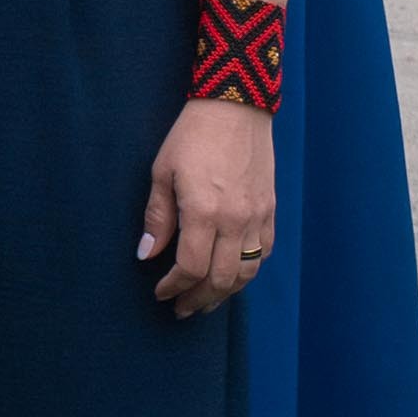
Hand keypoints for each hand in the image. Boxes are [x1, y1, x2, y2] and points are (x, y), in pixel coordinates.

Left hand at [140, 96, 275, 315]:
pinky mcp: (270, 210)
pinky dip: (247, 271)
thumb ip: (157, 218)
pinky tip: (231, 275)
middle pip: (221, 279)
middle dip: (198, 299)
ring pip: (247, 272)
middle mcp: (236, 221)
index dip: (174, 287)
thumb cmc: (192, 136)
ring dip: (225, 293)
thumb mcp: (162, 173)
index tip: (160, 293)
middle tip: (181, 309)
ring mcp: (258, 217)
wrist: (235, 107)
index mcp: (205, 212)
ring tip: (205, 301)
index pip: (191, 268)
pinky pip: (264, 253)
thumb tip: (147, 254)